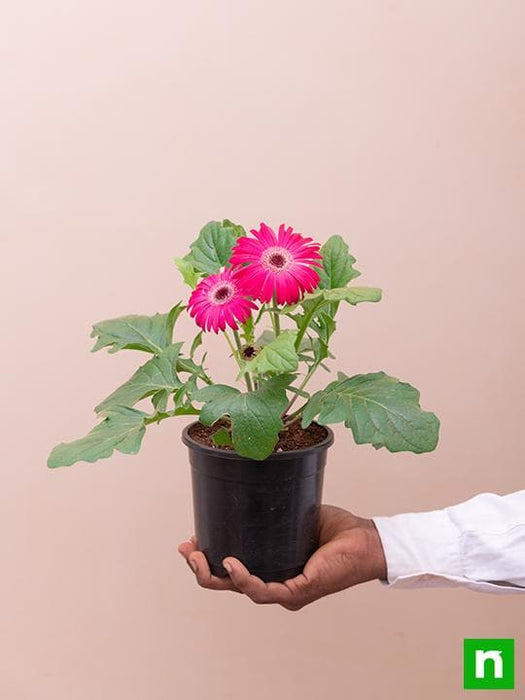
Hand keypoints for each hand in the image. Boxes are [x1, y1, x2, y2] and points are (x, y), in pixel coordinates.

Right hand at [178, 504, 386, 610]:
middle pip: (229, 584)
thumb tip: (251, 485)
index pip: (234, 570)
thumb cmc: (338, 530)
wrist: (367, 541)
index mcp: (274, 569)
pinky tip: (230, 565)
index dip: (210, 559)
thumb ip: (275, 510)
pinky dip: (244, 579)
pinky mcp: (299, 591)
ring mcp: (286, 592)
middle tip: (186, 550)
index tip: (192, 541)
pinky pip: (264, 590)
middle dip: (202, 570)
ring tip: (197, 557)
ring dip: (214, 576)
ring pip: (240, 589)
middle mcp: (277, 585)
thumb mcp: (296, 514)